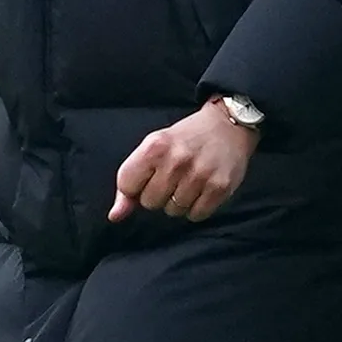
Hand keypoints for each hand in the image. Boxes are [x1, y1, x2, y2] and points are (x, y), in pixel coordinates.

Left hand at [108, 97, 257, 223]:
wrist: (226, 126)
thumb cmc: (184, 139)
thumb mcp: (152, 148)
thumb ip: (130, 181)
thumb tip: (114, 216)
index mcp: (154, 146)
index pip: (127, 185)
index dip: (134, 186)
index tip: (147, 177)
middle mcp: (176, 160)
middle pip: (150, 203)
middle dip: (157, 194)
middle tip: (171, 177)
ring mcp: (200, 174)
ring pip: (173, 211)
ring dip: (178, 202)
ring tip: (188, 181)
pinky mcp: (220, 187)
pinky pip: (196, 215)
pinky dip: (196, 208)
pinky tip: (201, 189)